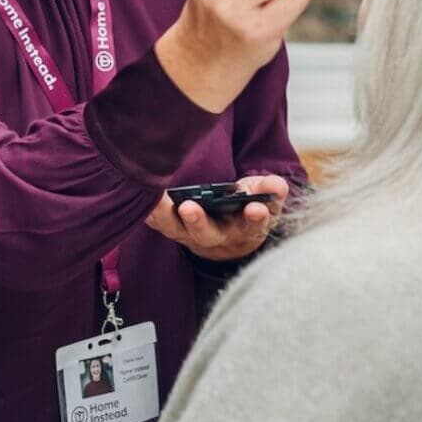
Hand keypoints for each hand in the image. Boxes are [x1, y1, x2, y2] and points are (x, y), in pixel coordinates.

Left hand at [145, 174, 287, 260]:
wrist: (231, 233)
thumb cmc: (248, 208)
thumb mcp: (264, 198)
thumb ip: (271, 191)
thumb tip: (277, 185)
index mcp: (247, 228)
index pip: (254, 225)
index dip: (256, 218)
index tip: (255, 208)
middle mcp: (220, 237)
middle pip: (208, 234)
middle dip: (199, 222)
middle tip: (190, 207)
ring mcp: (195, 235)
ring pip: (180, 231)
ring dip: (167, 217)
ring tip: (156, 202)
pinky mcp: (176, 229)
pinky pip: (162, 225)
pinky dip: (152, 215)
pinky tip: (144, 202)